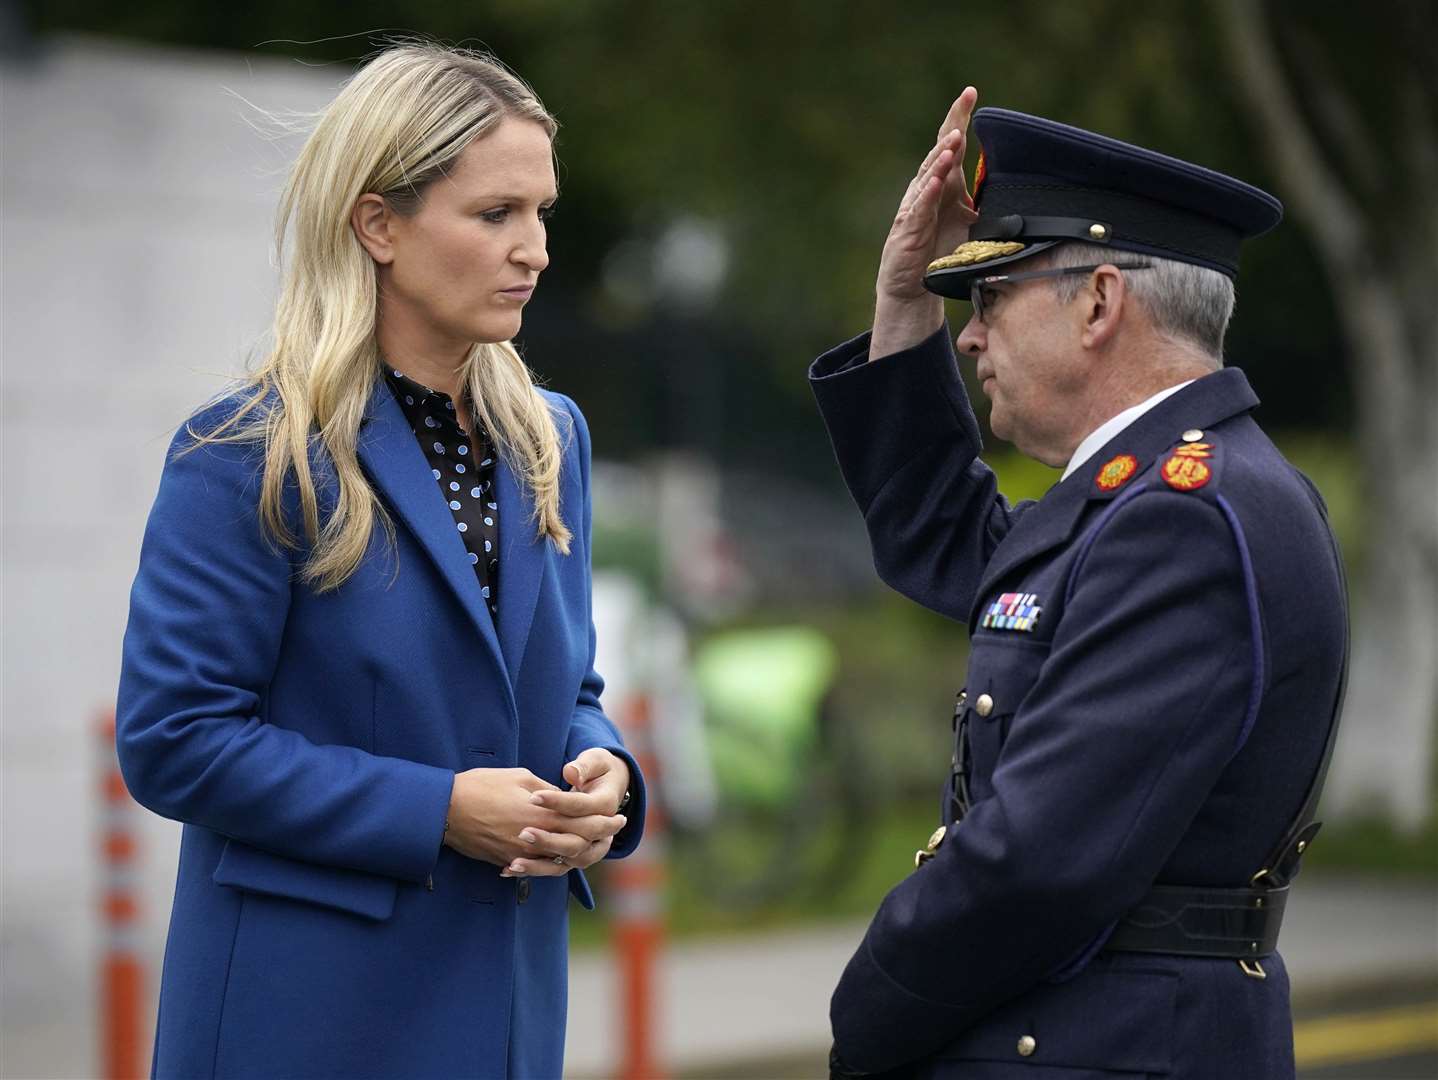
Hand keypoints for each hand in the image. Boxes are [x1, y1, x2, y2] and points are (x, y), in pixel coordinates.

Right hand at [443, 767, 623, 873]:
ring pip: (561, 860)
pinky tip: (563, 858)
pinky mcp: (507, 860)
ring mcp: (522, 853)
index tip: (618, 815)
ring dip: (581, 852)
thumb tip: (564, 798)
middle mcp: (536, 836)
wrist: (446, 810)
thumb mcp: (520, 778)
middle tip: (616, 830)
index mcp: (542, 812)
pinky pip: (537, 868)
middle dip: (601, 836)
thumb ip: (548, 791)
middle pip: (579, 842)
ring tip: (595, 845)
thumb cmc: (482, 786)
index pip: (583, 819)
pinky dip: (553, 864)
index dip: (604, 819)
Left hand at [503, 749, 631, 877]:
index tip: (533, 797)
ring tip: (514, 862)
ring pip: (565, 860)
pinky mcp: (575, 854)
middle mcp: (602, 831)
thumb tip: (572, 773)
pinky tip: (510, 868)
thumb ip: (583, 767)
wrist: (607, 788)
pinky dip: (534, 869)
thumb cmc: (598, 770)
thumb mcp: (596, 761)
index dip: (557, 802)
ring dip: (539, 864)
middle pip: (576, 842)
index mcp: (605, 805)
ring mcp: (589, 846)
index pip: (581, 807)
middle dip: (548, 839)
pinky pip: (555, 867)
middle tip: (522, 832)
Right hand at [870, 87, 979, 360]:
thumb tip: (1025, 194)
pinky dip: (926, 193)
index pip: (950, 145)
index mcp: (943, 184)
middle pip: (939, 151)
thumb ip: (987, 204)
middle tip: (963, 103)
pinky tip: (936, 180)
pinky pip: (918, 208)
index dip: (959, 118)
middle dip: (952, 126)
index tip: (970, 92)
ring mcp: (915, 207)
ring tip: (953, 139)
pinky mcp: (908, 230)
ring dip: (941, 157)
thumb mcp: (970, 225)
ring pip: (929, 175)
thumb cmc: (939, 253)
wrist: (913, 287)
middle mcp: (927, 189)